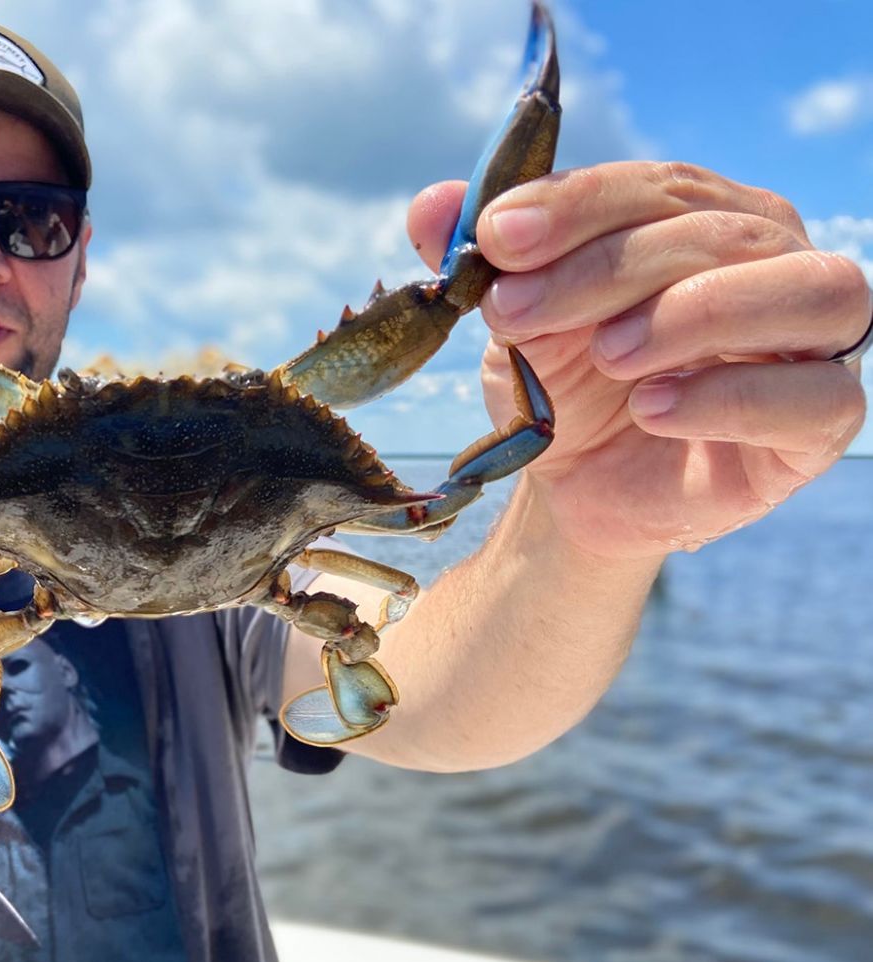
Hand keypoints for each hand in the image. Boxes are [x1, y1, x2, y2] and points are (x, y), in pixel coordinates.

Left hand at [410, 161, 868, 559]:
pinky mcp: (821, 422)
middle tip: (515, 310)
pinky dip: (730, 396)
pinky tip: (652, 408)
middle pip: (721, 233)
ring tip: (607, 354)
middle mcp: (777, 262)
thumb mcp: (515, 317)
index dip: (576, 204)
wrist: (574, 485)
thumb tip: (431, 205)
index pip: (660, 184)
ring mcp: (816, 341)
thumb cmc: (561, 382)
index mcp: (708, 217)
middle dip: (606, 265)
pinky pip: (817, 396)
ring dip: (697, 312)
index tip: (497, 236)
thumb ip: (483, 258)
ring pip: (811, 290)